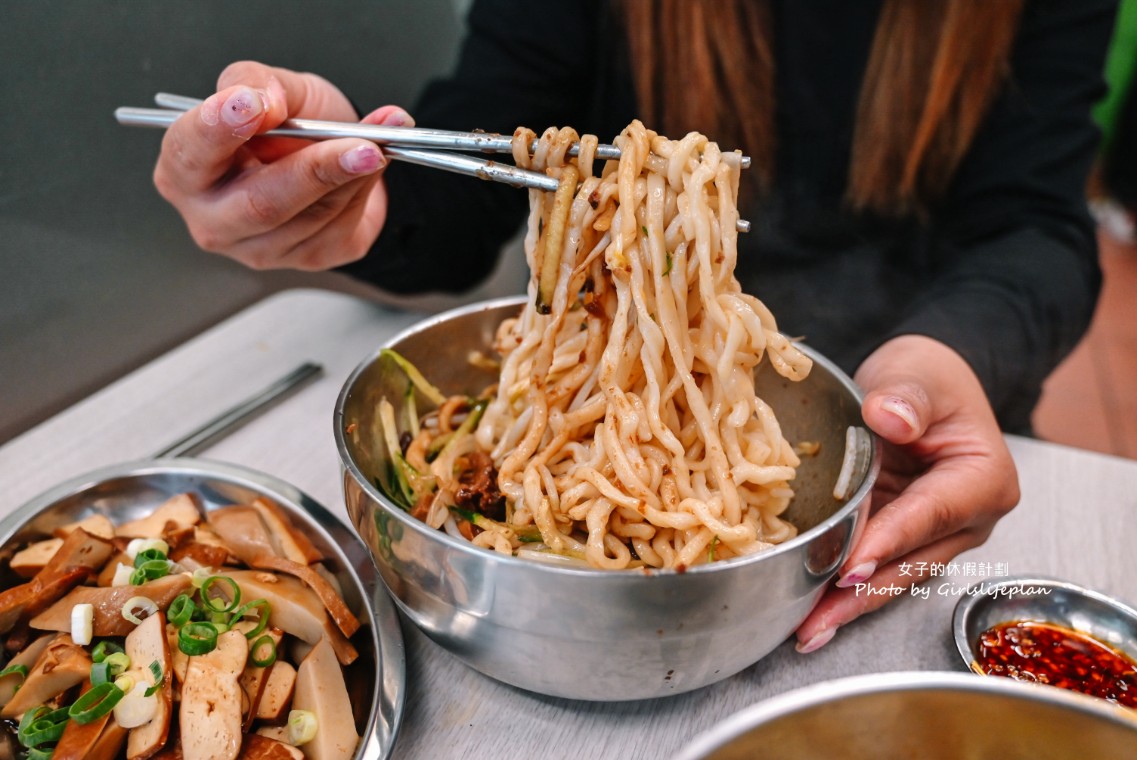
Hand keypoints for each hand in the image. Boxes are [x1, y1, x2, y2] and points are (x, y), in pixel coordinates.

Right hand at [152, 60, 412, 269]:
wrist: (329, 152)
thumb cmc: (289, 123)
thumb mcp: (271, 85)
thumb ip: (257, 82)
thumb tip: (265, 102)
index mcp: (185, 169)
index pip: (191, 151)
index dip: (220, 127)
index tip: (253, 105)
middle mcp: (215, 219)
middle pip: (262, 204)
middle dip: (316, 170)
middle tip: (361, 145)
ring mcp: (260, 249)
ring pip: (313, 216)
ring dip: (354, 174)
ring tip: (378, 140)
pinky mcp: (307, 258)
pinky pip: (341, 225)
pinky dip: (365, 187)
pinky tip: (375, 162)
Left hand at [794, 335, 1019, 651]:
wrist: (920, 384)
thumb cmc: (926, 378)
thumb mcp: (917, 372)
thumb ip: (906, 395)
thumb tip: (891, 418)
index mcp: (983, 480)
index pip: (930, 515)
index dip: (888, 541)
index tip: (851, 567)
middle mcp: (968, 520)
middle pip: (910, 562)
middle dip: (860, 594)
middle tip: (816, 622)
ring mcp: (935, 536)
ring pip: (891, 576)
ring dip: (847, 604)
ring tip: (807, 632)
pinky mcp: (902, 539)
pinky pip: (873, 567)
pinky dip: (841, 589)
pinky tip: (811, 612)